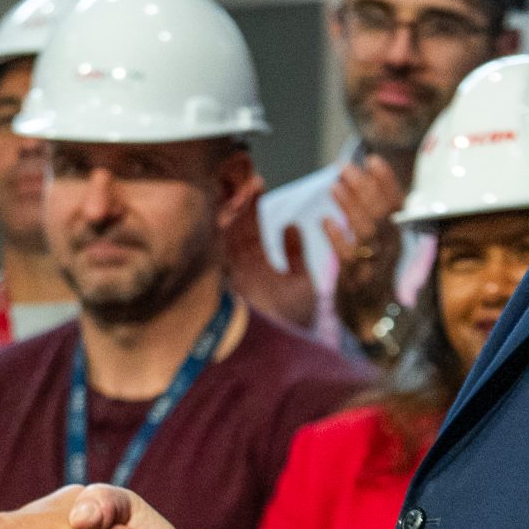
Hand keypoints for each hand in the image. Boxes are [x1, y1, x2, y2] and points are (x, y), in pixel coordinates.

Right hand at [223, 175, 317, 331]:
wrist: (291, 358)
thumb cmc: (296, 326)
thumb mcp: (301, 284)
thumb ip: (295, 256)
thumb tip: (291, 225)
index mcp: (254, 272)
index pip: (247, 231)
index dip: (249, 204)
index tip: (255, 179)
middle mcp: (239, 273)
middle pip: (231, 227)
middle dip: (234, 197)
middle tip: (239, 170)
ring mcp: (232, 278)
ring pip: (227, 234)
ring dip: (235, 206)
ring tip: (245, 180)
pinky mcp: (231, 285)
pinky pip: (230, 251)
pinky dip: (237, 229)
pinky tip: (255, 209)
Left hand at [323, 158, 405, 345]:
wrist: (371, 316)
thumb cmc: (371, 272)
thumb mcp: (376, 241)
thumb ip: (369, 214)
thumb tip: (357, 180)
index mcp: (396, 236)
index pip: (397, 204)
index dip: (387, 181)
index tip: (372, 159)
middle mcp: (389, 248)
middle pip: (381, 213)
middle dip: (364, 187)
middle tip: (345, 167)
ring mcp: (374, 264)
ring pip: (366, 232)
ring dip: (351, 206)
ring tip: (334, 186)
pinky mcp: (356, 280)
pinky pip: (350, 257)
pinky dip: (338, 238)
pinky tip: (326, 221)